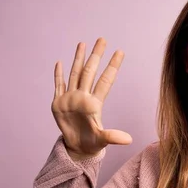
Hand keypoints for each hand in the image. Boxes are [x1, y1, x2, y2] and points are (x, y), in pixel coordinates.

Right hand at [52, 37, 130, 159]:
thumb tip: (129, 140)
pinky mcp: (58, 104)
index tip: (120, 52)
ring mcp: (70, 98)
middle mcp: (83, 97)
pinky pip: (58, 86)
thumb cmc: (93, 143)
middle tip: (102, 39)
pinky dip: (58, 75)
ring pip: (75, 74)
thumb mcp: (102, 140)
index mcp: (94, 103)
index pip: (105, 81)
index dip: (112, 66)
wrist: (77, 148)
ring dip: (78, 59)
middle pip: (89, 71)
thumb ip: (113, 137)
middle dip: (96, 55)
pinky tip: (59, 62)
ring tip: (83, 43)